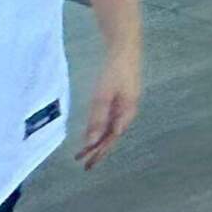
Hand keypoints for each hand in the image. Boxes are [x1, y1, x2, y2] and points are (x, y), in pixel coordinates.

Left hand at [76, 47, 139, 167]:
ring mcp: (125, 103)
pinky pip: (110, 118)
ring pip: (112, 128)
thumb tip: (90, 143)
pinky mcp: (121, 96)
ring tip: (86, 152)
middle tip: (84, 164)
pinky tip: (94, 131)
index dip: (99, 152)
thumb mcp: (103, 95)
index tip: (86, 164)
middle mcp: (128, 110)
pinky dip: (101, 128)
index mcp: (127, 111)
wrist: (125, 47)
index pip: (111, 138)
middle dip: (99, 150)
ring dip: (99, 140)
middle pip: (112, 135)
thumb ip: (97, 119)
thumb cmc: (115, 70)